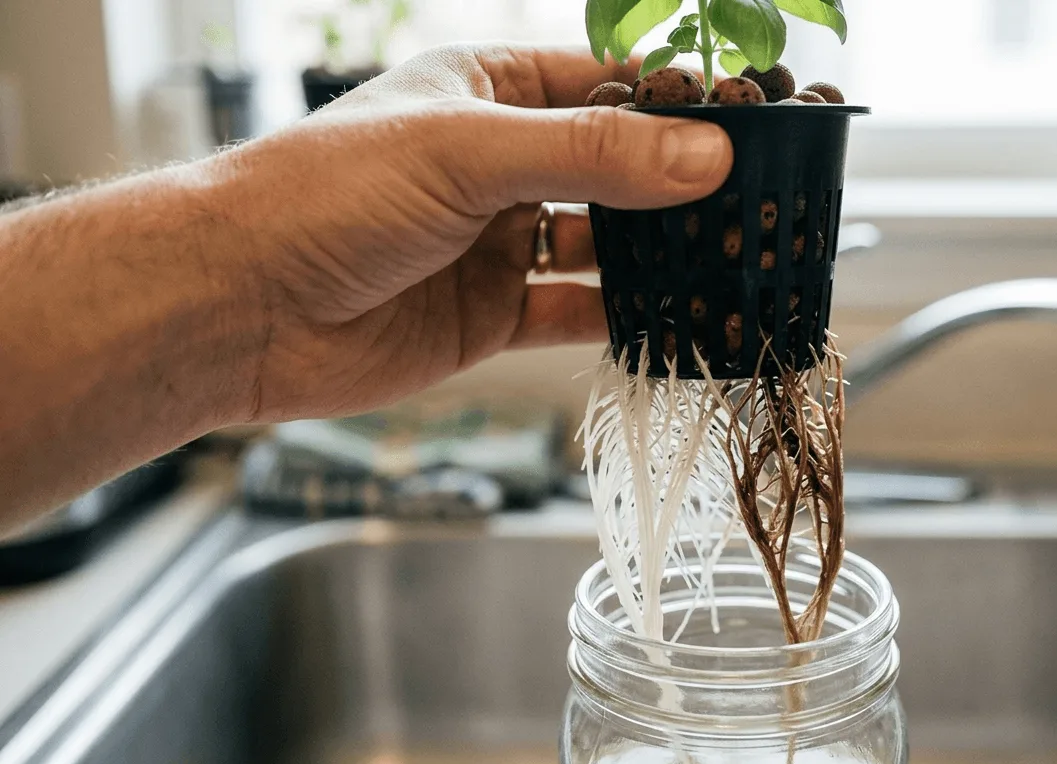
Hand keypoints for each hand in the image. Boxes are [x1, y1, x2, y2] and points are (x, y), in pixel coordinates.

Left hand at [210, 44, 732, 421]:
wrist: (236, 309)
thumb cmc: (325, 196)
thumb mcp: (468, 152)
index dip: (680, 105)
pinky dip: (623, 320)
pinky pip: (574, 314)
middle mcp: (499, 165)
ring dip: (663, 260)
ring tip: (735, 268)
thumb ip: (591, 155)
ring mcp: (496, 242)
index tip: (755, 128)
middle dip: (683, 191)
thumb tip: (708, 157)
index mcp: (487, 92)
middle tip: (760, 208)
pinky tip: (674, 324)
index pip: (607, 86)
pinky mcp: (488, 316)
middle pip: (616, 171)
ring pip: (604, 247)